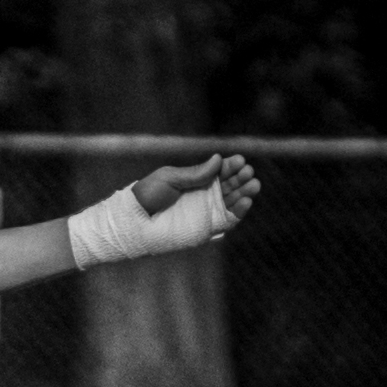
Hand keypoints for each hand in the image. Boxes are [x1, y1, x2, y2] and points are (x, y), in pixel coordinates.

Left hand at [126, 153, 260, 236]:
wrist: (134, 222)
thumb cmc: (147, 196)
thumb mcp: (169, 178)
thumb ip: (195, 172)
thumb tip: (219, 159)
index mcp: (197, 180)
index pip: (221, 170)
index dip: (232, 165)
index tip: (240, 160)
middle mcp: (206, 194)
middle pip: (231, 184)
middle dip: (242, 177)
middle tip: (248, 171)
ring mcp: (208, 211)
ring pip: (233, 200)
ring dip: (246, 191)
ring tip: (253, 184)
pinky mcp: (207, 227)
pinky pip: (229, 219)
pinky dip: (240, 211)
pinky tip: (246, 201)